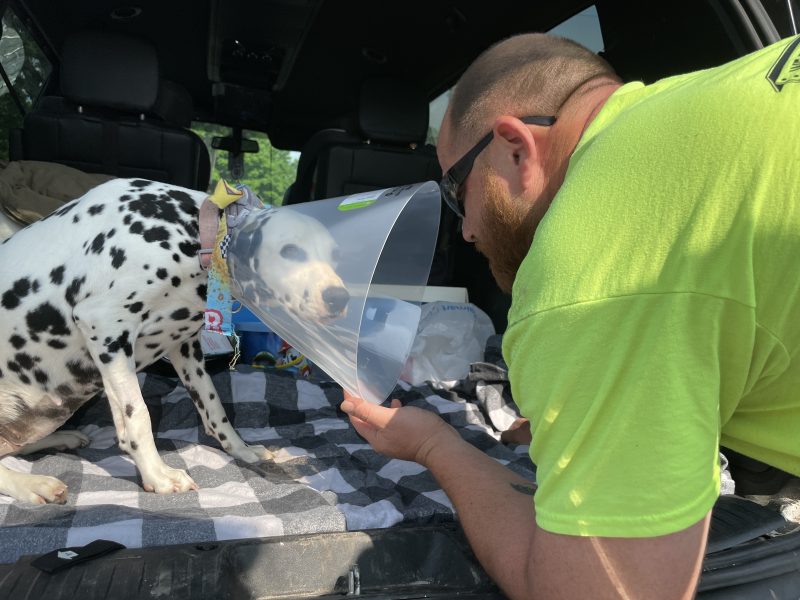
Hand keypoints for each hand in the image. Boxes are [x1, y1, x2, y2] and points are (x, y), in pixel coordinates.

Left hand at [340, 390, 460, 465]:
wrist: (442, 445)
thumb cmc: (414, 430)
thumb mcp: (388, 418)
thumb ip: (366, 411)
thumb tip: (344, 405)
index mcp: (375, 439)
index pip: (356, 419)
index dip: (351, 403)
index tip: (349, 385)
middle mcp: (382, 441)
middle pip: (366, 421)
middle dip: (362, 404)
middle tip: (361, 385)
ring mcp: (395, 439)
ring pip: (380, 420)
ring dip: (376, 407)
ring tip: (376, 391)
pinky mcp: (407, 435)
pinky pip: (393, 422)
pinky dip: (392, 411)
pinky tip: (397, 403)